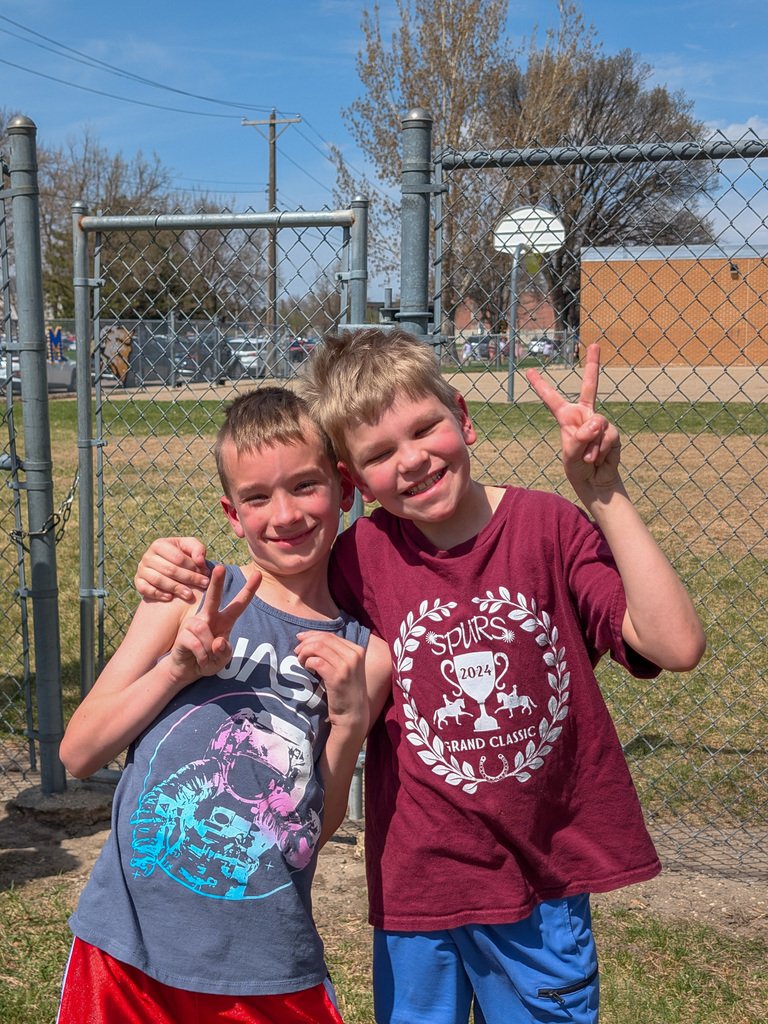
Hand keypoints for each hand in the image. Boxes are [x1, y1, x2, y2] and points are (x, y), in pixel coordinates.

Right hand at [134, 537, 211, 601]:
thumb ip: (198, 550)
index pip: (178, 558)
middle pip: (169, 569)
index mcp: (159, 544)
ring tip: (189, 595)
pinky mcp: (138, 581)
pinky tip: (170, 598)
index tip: (206, 574)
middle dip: (189, 578)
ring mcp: (141, 569)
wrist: (166, 567)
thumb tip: (200, 561)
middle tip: (203, 585)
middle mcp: (147, 556)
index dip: (193, 567)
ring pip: (158, 580)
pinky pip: (145, 589)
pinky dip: (157, 594)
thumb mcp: (190, 548)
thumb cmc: (182, 555)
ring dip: (175, 588)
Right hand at [169, 565, 260, 683]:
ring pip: (205, 632)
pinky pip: (197, 644)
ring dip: (209, 651)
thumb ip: (225, 651)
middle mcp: (208, 617)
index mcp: (224, 620)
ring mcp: (194, 623)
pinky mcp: (184, 634)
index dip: (249, 590)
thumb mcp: (223, 659)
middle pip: (213, 597)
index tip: (258, 574)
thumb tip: (217, 641)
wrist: (186, 670)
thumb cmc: (208, 660)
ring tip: (206, 657)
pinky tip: (199, 659)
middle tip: (220, 567)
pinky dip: (202, 657)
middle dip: (217, 582)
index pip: (238, 604)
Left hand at [294, 631, 367, 736]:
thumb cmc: (347, 691)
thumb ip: (336, 653)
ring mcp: (347, 666)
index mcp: (357, 650)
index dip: (312, 634)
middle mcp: (354, 655)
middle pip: (324, 639)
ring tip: (300, 660)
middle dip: (306, 642)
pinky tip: (307, 669)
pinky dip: (308, 663)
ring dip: (305, 652)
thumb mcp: (346, 667)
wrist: (354, 715)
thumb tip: (312, 640)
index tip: (300, 639)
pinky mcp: (337, 677)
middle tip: (297, 651)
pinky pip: (316, 662)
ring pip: (319, 648)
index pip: (331, 635)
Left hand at [525, 343, 620, 498]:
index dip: (540, 385)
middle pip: (590, 385)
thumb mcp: (571, 454)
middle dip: (593, 364)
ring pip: (598, 423)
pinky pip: (608, 436)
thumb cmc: (577, 466)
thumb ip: (581, 437)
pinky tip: (597, 459)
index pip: (551, 398)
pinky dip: (601, 450)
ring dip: (592, 445)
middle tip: (594, 344)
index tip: (528, 372)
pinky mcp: (612, 432)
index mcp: (566, 417)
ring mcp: (600, 422)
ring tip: (588, 458)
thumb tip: (597, 423)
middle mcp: (584, 415)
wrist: (594, 480)